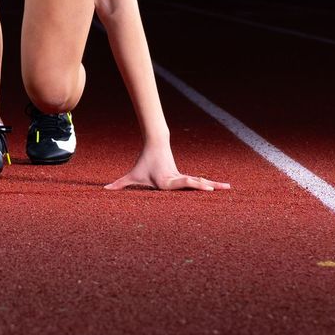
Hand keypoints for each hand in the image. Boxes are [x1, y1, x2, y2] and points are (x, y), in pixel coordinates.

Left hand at [104, 148, 222, 191]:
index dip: (194, 184)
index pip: (182, 183)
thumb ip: (119, 183)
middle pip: (194, 182)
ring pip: (199, 181)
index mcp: (167, 182)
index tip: (205, 187)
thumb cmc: (143, 163)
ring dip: (214, 184)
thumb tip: (105, 189)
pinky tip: (220, 187)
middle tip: (223, 188)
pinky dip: (209, 184)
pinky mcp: (184, 177)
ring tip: (229, 187)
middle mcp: (177, 180)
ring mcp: (182, 177)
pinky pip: (198, 181)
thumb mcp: (132, 175)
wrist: (156, 145)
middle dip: (208, 186)